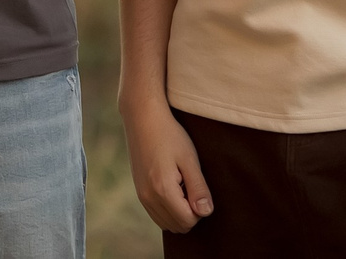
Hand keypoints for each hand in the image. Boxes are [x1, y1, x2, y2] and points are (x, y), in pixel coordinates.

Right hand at [123, 100, 214, 232]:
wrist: (142, 118)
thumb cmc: (169, 135)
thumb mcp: (189, 159)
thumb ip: (198, 188)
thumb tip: (206, 213)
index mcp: (163, 190)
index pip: (188, 221)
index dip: (200, 209)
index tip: (198, 186)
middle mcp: (149, 198)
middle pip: (178, 226)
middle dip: (190, 213)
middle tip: (191, 184)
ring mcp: (142, 196)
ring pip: (167, 224)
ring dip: (179, 212)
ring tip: (181, 184)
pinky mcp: (139, 193)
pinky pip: (157, 215)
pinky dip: (168, 209)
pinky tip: (172, 186)